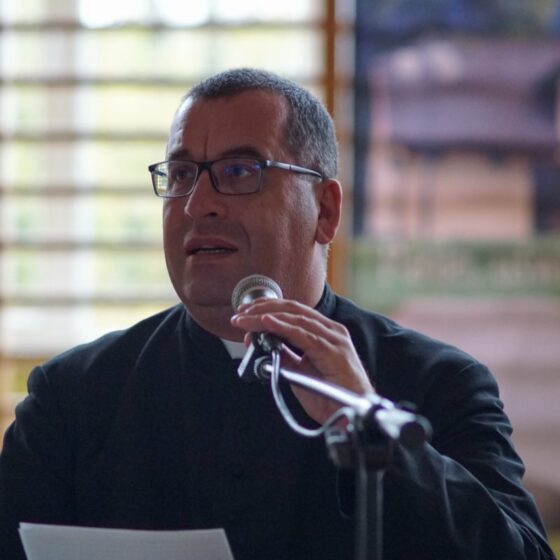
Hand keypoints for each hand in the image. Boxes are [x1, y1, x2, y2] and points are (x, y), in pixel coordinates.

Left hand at [231, 298, 374, 424]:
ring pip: (296, 319)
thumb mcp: (298, 370)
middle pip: (293, 309)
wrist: (349, 414)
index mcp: (325, 332)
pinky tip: (266, 324)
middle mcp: (331, 331)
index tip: (245, 311)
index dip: (268, 307)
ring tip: (245, 319)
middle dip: (263, 308)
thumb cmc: (329, 394)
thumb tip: (255, 339)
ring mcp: (334, 340)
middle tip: (240, 312)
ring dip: (266, 317)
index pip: (293, 311)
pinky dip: (283, 328)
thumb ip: (281, 353)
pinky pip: (304, 336)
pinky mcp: (333, 352)